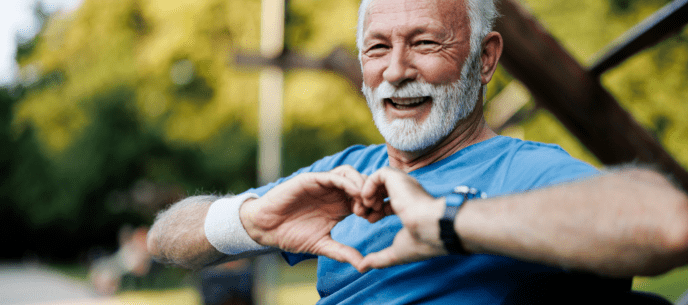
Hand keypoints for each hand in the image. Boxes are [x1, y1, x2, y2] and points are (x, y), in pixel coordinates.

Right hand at [240, 165, 365, 265]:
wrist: (266, 228)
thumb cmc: (291, 235)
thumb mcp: (321, 245)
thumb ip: (342, 252)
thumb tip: (363, 266)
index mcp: (339, 206)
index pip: (363, 198)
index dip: (373, 206)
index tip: (375, 219)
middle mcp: (333, 193)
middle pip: (361, 182)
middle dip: (370, 193)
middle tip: (373, 209)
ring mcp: (323, 184)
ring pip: (350, 174)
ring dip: (361, 184)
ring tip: (364, 202)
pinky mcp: (312, 179)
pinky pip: (334, 175)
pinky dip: (347, 182)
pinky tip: (353, 193)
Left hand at [354, 167, 447, 271]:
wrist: (432, 227)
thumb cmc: (421, 241)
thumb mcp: (396, 253)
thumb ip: (378, 259)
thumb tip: (362, 267)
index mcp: (410, 206)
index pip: (388, 203)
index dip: (375, 211)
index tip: (369, 221)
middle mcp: (407, 193)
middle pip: (381, 191)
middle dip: (367, 202)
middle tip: (360, 214)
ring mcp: (403, 184)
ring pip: (378, 180)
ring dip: (366, 193)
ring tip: (363, 208)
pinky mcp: (398, 178)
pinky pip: (378, 173)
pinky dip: (369, 185)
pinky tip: (369, 200)